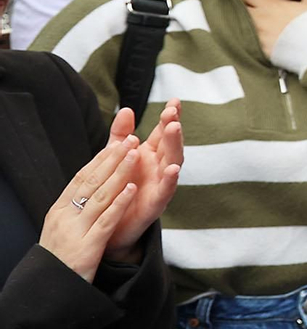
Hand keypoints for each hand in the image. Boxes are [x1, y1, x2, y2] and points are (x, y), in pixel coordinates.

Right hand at [39, 135, 140, 280]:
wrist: (49, 291)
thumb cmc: (60, 260)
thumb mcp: (62, 229)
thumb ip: (74, 209)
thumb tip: (88, 187)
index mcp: (59, 210)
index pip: (81, 178)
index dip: (101, 159)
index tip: (117, 142)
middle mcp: (65, 217)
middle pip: (91, 182)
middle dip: (113, 159)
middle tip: (131, 139)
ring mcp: (75, 231)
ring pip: (100, 196)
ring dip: (119, 173)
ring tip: (136, 154)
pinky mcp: (87, 247)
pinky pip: (105, 221)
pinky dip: (119, 204)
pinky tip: (132, 190)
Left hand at [103, 101, 183, 262]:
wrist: (109, 228)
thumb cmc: (117, 190)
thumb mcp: (116, 158)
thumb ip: (121, 135)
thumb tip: (127, 109)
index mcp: (150, 155)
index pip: (162, 132)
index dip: (169, 117)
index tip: (174, 101)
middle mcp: (159, 168)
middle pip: (170, 145)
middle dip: (172, 128)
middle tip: (172, 113)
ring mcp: (160, 185)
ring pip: (172, 163)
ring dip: (174, 146)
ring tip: (174, 130)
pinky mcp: (155, 205)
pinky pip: (165, 192)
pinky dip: (171, 180)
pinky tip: (173, 169)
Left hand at [239, 0, 306, 54]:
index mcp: (270, 6)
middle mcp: (260, 20)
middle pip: (239, 10)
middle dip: (235, 6)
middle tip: (229, 3)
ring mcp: (259, 37)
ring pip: (241, 27)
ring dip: (240, 23)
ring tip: (236, 22)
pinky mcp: (261, 51)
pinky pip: (249, 45)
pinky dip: (247, 41)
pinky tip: (247, 41)